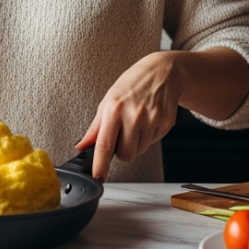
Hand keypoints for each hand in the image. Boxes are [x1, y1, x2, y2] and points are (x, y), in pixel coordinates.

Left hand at [76, 51, 182, 180]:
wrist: (161, 72)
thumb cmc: (132, 85)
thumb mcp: (108, 101)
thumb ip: (95, 127)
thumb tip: (82, 146)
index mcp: (114, 109)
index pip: (105, 144)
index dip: (100, 164)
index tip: (97, 177)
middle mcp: (134, 115)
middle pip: (126, 155)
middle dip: (122, 151)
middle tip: (123, 134)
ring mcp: (152, 119)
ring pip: (140, 150)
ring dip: (136, 142)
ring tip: (137, 122)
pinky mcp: (167, 122)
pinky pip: (153, 142)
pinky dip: (149, 135)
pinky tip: (149, 119)